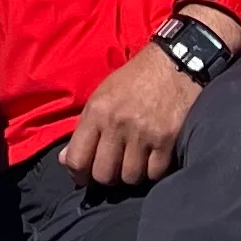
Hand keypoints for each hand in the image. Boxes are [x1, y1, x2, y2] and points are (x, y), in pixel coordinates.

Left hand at [63, 14, 240, 190]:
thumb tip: (66, 160)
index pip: (77, 159)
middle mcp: (117, 124)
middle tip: (115, 168)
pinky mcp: (167, 140)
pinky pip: (154, 173)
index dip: (80, 174)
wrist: (174, 62)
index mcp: (97, 111)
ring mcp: (143, 133)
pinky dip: (153, 171)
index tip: (86, 176)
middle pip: (104, 174)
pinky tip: (153, 159)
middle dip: (108, 177)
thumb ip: (84, 129)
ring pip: (130, 177)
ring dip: (132, 174)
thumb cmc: (135, 79)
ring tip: (135, 161)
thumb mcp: (102, 95)